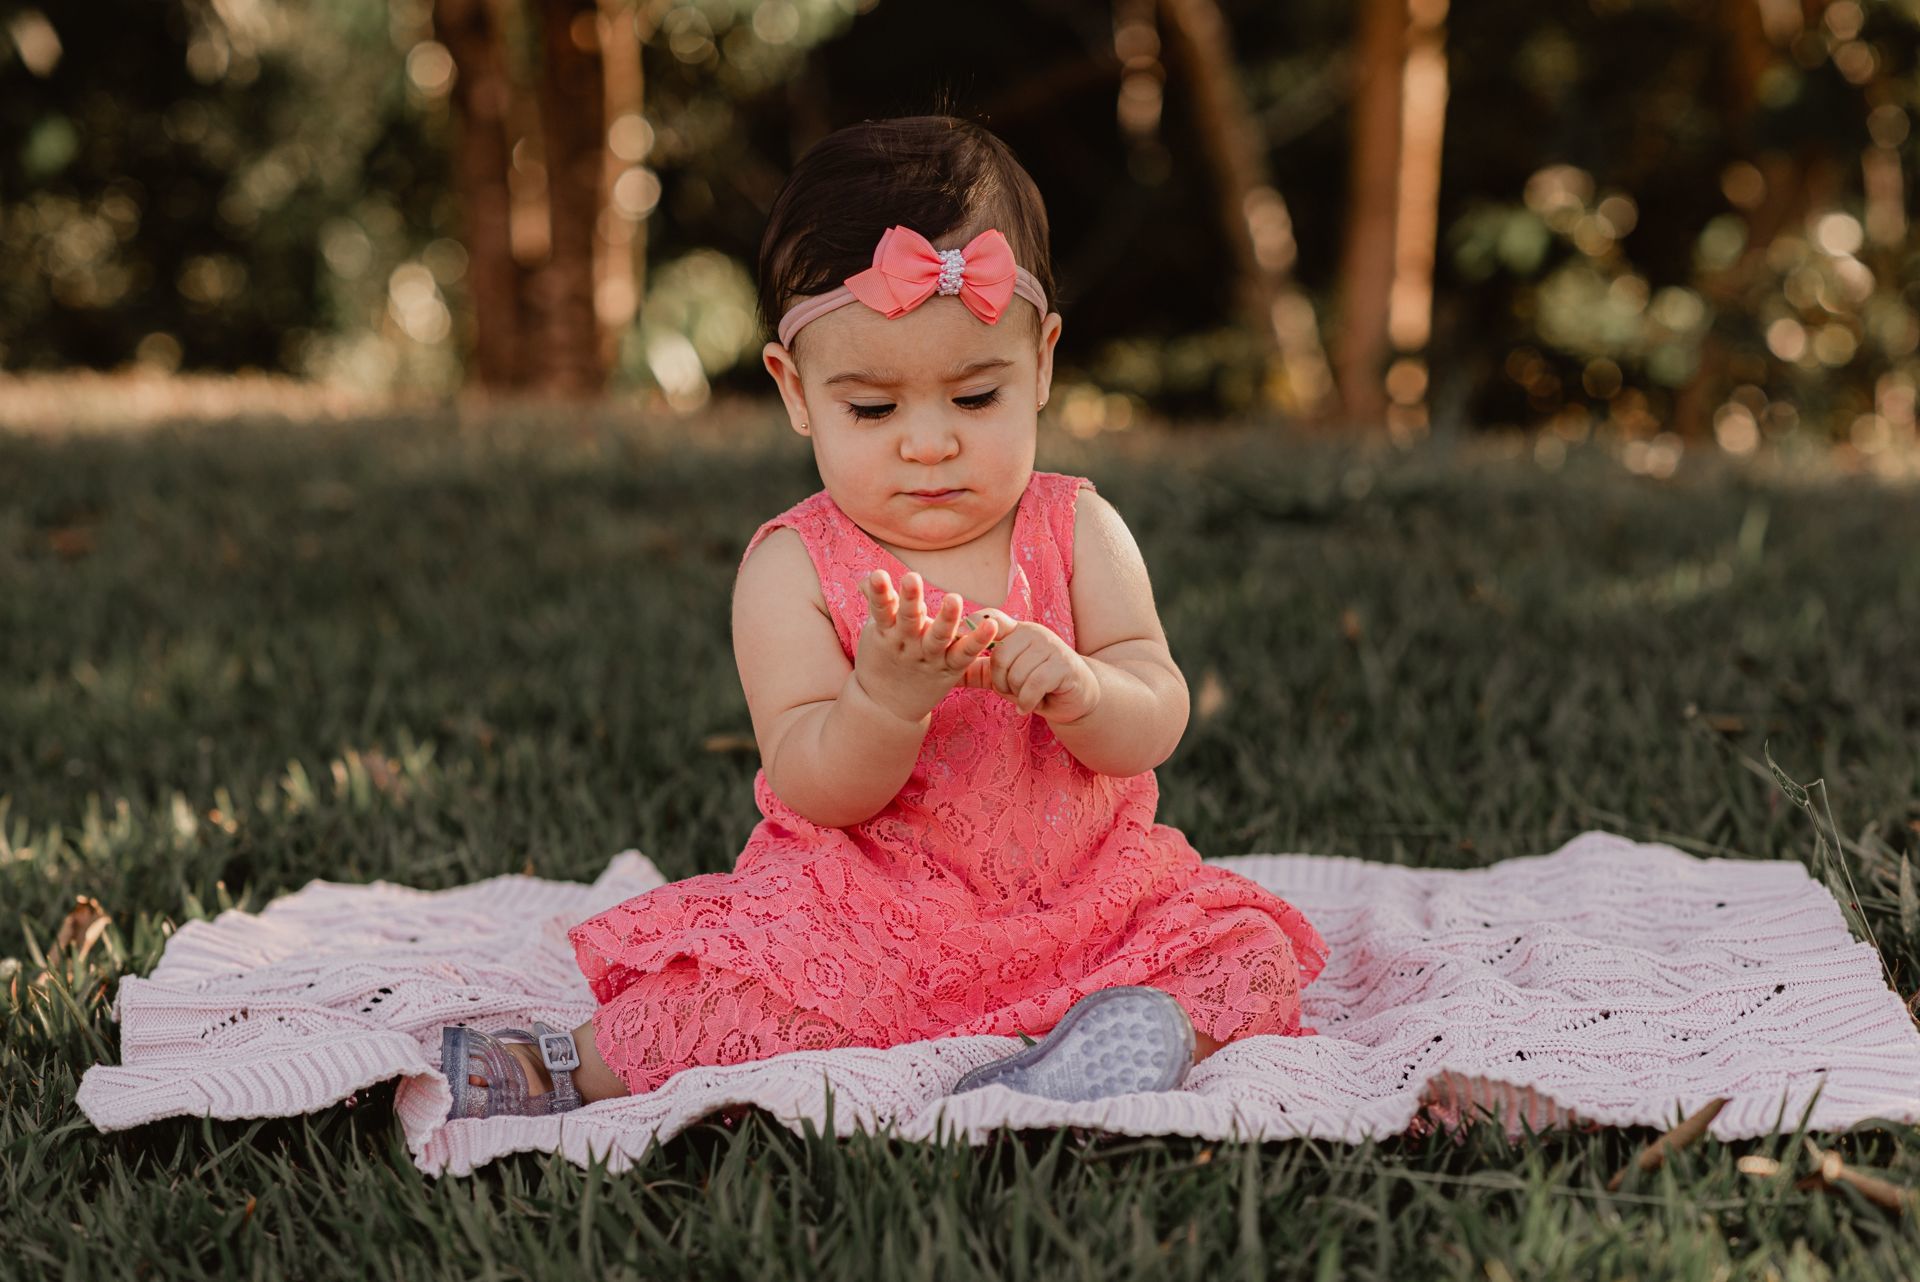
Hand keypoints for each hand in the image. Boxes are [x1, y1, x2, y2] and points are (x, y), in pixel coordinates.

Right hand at [854, 568, 999, 722]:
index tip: (877, 575)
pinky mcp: (949, 669)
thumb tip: (871, 577)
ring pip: (937, 637)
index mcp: (886, 632)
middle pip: (908, 620)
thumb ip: (879, 602)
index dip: (879, 592)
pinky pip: (964, 654)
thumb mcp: (876, 632)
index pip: (881, 609)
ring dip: (946, 619)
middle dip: (910, 599)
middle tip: (911, 577)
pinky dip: (977, 641)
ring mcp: (928, 657)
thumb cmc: (882, 659)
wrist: (885, 707)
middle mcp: (907, 644)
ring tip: (954, 598)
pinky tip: (990, 624)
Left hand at [963, 609, 1102, 722]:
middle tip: (1012, 691)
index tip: (958, 637)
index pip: (992, 618)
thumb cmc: (1037, 686)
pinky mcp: (1064, 664)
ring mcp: (1051, 646)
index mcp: (1017, 631)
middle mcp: (1033, 632)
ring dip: (1017, 694)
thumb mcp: (1008, 676)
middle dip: (1001, 682)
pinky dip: (1027, 702)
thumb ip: (985, 670)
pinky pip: (1033, 686)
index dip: (973, 625)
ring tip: (1027, 696)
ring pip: (1017, 674)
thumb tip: (952, 671)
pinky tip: (1029, 706)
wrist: (1076, 698)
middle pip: (1000, 656)